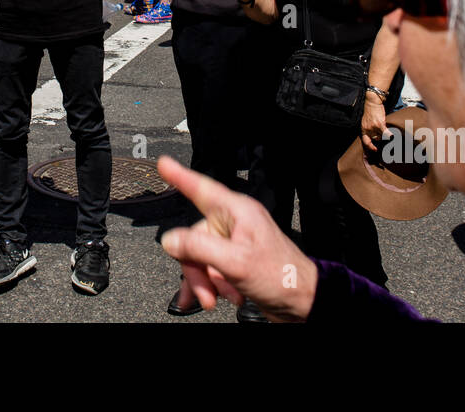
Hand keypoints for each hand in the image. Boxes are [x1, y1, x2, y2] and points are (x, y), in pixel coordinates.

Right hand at [157, 156, 317, 321]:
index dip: (180, 175)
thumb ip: (199, 248)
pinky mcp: (234, 263)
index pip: (202, 188)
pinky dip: (208, 286)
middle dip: (195, 267)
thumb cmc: (282, 275)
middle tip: (205, 288)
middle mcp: (233, 225)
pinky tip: (213, 298)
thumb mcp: (235, 262)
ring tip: (215, 297)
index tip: (164, 164)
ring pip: (200, 257)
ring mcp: (233, 244)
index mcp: (236, 213)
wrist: (301, 301)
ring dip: (204, 281)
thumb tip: (171, 240)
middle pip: (194, 238)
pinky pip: (209, 270)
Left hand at [361, 92, 386, 151]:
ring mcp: (373, 127)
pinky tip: (392, 137)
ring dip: (385, 136)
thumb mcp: (366, 121)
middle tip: (385, 140)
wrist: (372, 102)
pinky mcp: (379, 124)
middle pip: (375, 139)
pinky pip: (385, 133)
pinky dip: (389, 135)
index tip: (375, 149)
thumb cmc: (370, 111)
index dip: (370, 146)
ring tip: (390, 136)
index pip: (365, 141)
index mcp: (363, 129)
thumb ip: (369, 129)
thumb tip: (376, 136)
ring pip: (381, 136)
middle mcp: (367, 129)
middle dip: (380, 139)